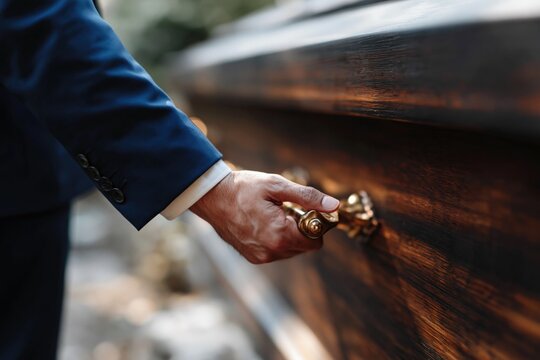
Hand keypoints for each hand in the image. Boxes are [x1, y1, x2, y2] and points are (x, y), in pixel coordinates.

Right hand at [190, 170, 339, 263]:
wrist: (212, 197)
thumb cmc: (244, 188)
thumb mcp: (277, 186)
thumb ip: (308, 197)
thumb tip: (333, 205)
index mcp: (279, 235)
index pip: (315, 240)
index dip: (315, 224)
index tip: (303, 209)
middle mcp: (271, 251)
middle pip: (304, 246)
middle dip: (302, 228)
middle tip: (287, 209)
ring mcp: (261, 257)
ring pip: (291, 250)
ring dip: (290, 234)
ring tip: (274, 215)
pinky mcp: (253, 258)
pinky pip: (277, 252)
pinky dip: (277, 239)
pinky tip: (264, 223)